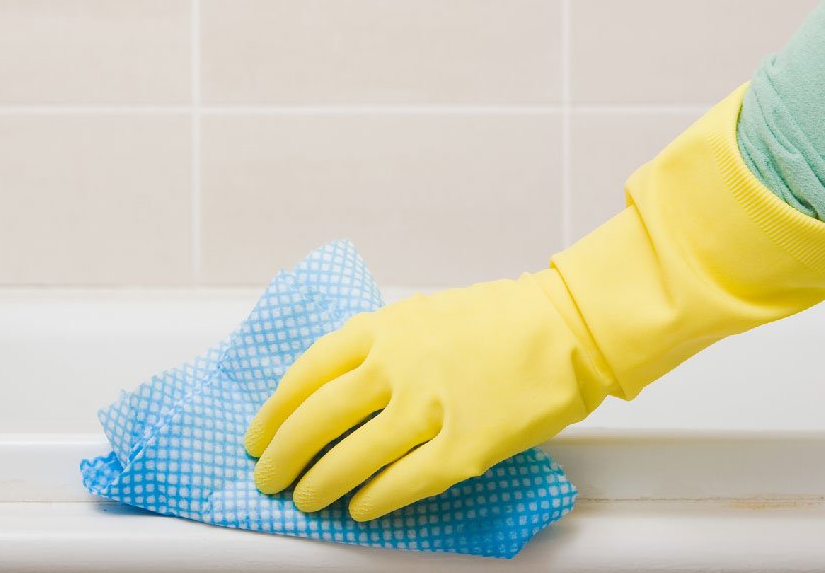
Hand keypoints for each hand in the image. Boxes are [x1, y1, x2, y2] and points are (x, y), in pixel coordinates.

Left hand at [243, 273, 609, 520]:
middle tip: (268, 476)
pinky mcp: (464, 446)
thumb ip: (375, 348)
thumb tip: (332, 392)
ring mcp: (429, 408)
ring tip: (305, 499)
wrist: (566, 327)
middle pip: (317, 419)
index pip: (305, 375)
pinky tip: (360, 509)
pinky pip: (403, 482)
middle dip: (283, 454)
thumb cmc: (496, 321)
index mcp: (381, 329)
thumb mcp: (419, 316)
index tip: (258, 434)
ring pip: (352, 457)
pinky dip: (374, 500)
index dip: (274, 412)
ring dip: (320, 483)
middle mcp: (396, 366)